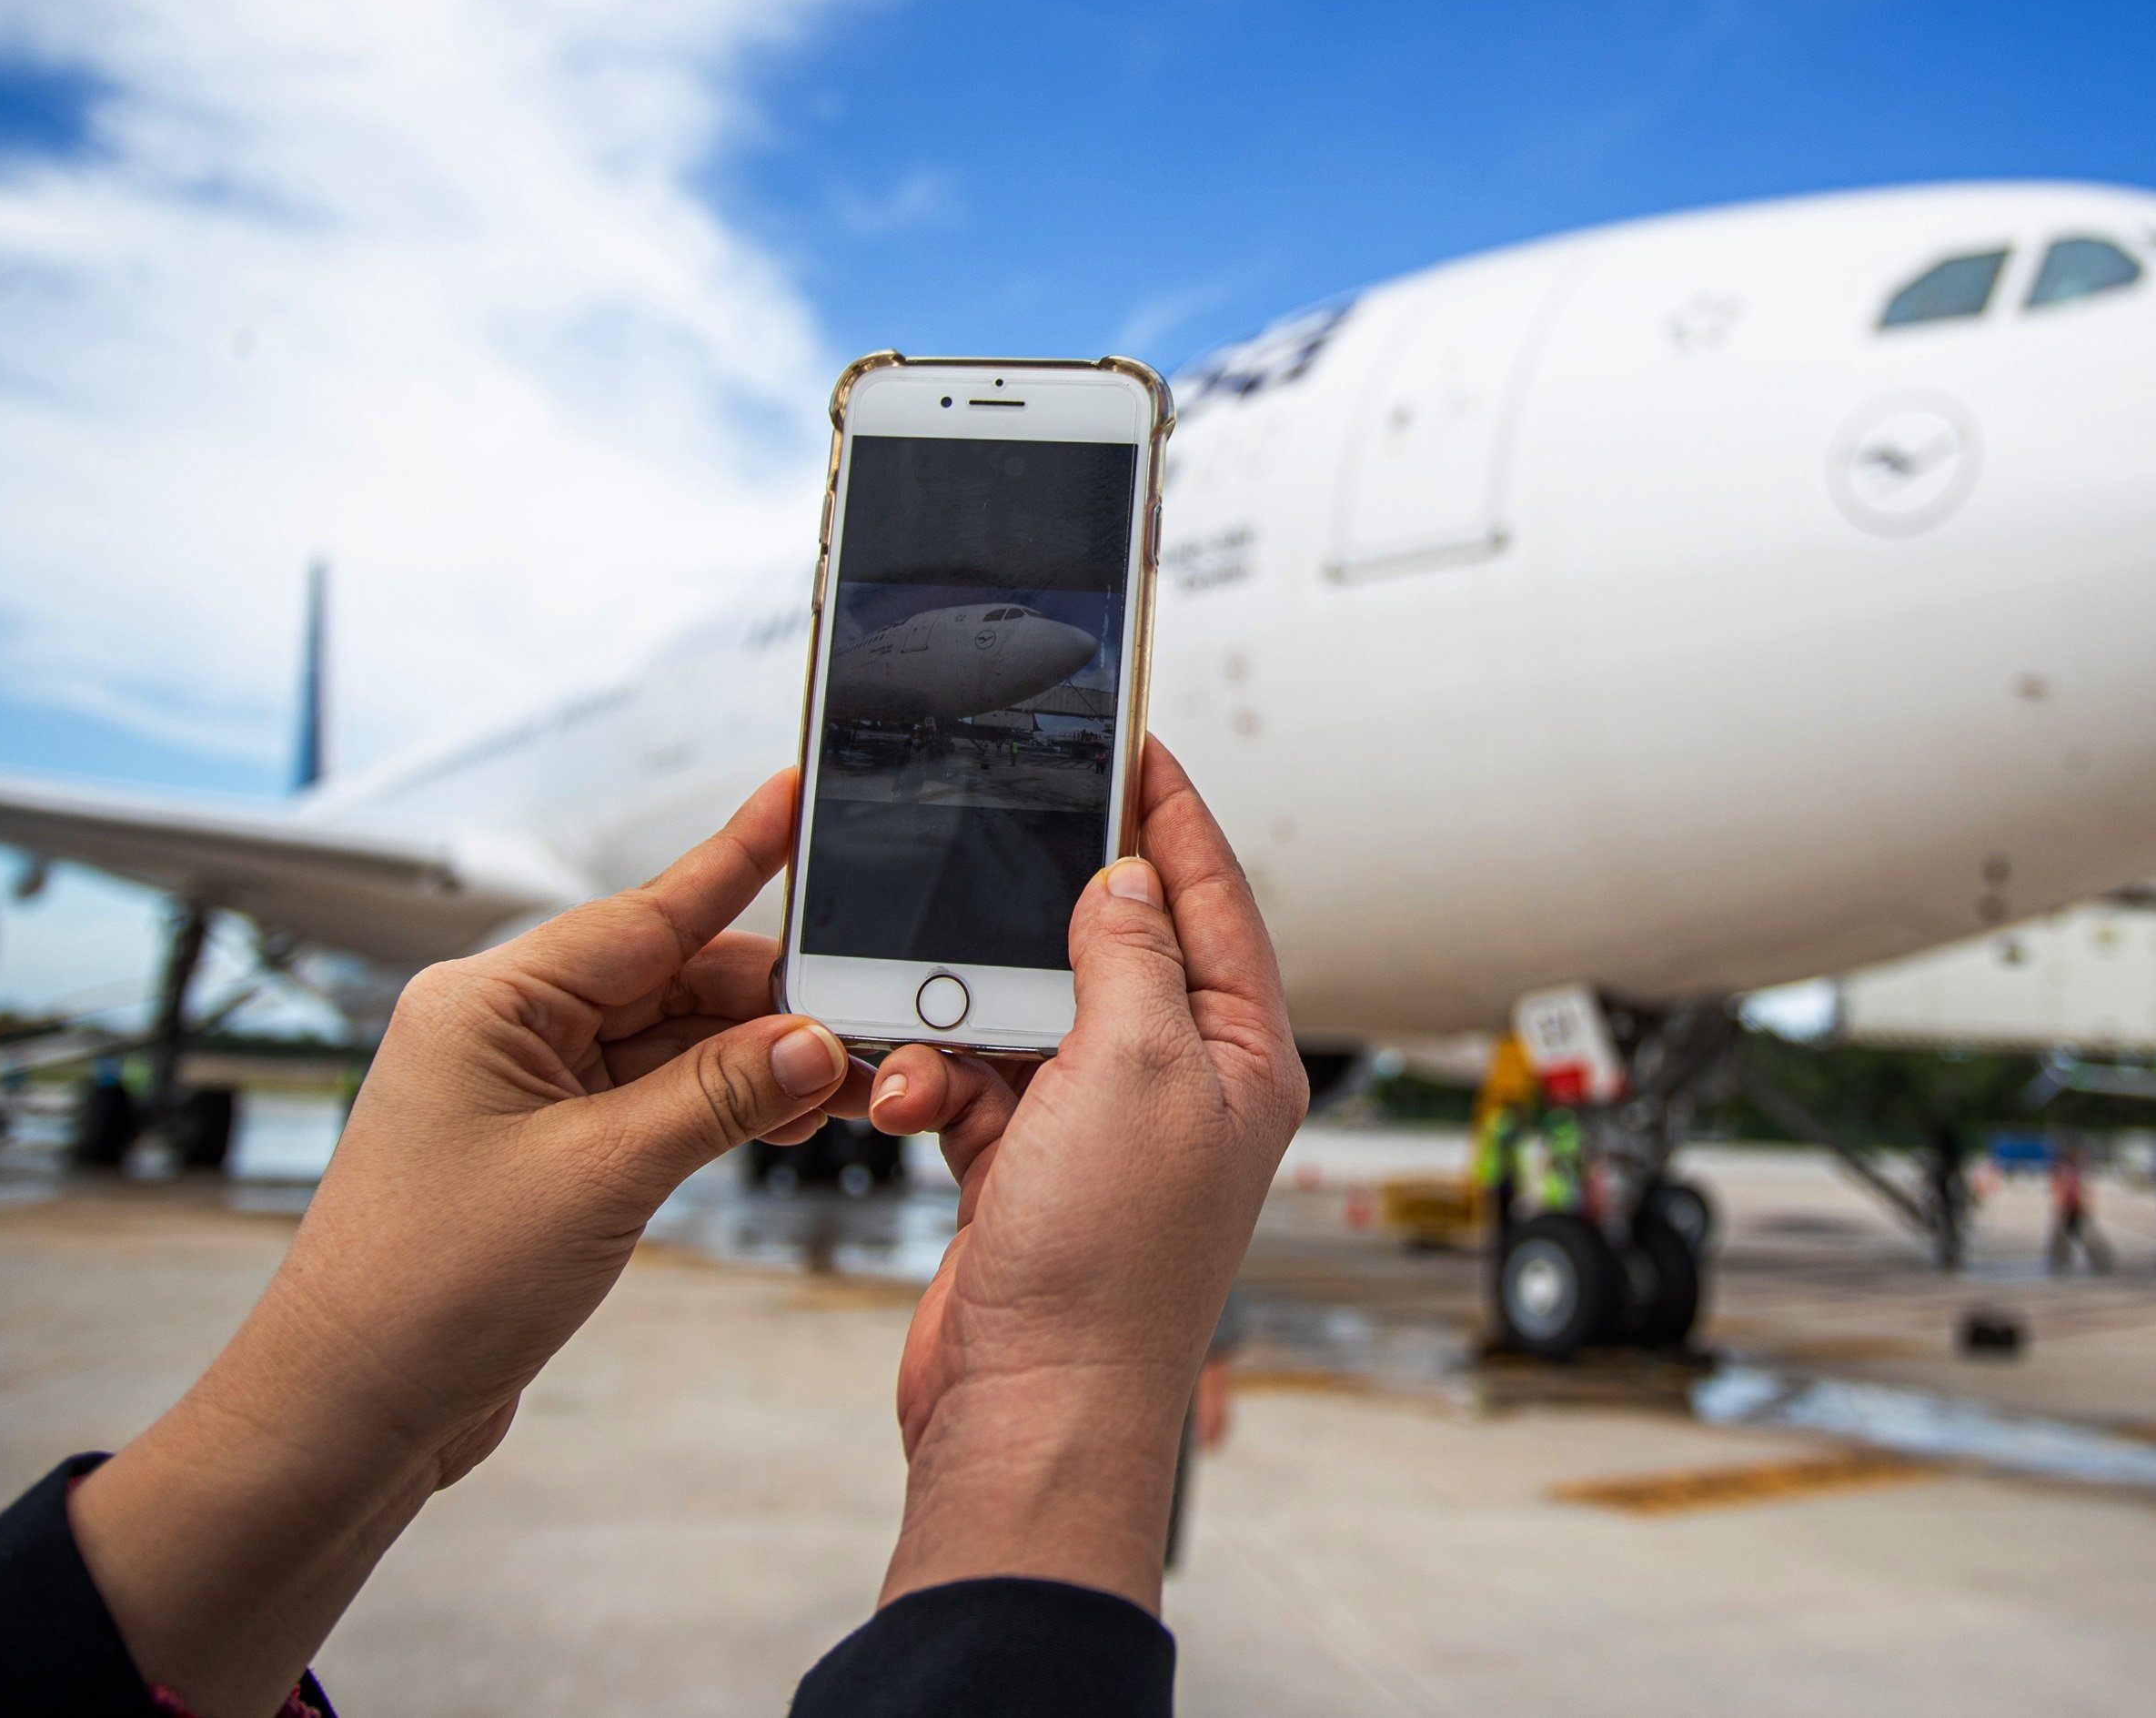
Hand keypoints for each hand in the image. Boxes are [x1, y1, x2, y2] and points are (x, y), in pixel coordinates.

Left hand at [70, 772, 859, 1717]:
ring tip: (845, 1088)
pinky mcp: (541, 1151)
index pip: (643, 912)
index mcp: (489, 1002)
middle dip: (772, 1002)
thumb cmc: (426, 1289)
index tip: (791, 796)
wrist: (349, 1412)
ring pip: (670, 1045)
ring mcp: (521, 1092)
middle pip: (670, 979)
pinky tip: (782, 1121)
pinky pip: (652, 1100)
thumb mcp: (600, 1176)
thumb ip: (720, 1096)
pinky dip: (719, 1109)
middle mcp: (501, 1031)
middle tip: (869, 1018)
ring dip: (754, 1065)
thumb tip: (814, 1039)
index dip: (733, 858)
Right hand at [866, 740, 1305, 1610]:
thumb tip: (1123, 879)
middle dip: (1038, 921)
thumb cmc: (1109, 1267)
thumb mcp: (1136, 1069)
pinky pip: (975, 1082)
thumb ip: (1128, 955)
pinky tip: (911, 1097)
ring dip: (966, 1017)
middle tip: (992, 857)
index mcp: (1245, 1058)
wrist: (1029, 1411)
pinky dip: (937, 1080)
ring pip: (1027, 1014)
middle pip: (1113, 949)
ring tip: (933, 1038)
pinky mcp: (1027, 1170)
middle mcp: (1182, 1090)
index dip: (1174, 817)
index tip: (1134, 744)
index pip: (1215, 902)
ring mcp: (1101, 1132)